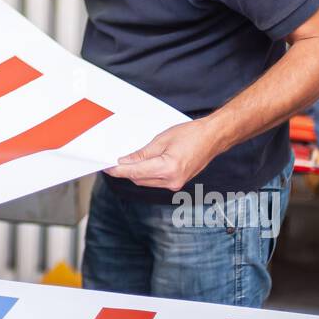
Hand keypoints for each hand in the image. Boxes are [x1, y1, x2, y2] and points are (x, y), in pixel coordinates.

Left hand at [104, 119, 220, 190]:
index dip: (118, 170)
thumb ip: (142, 154)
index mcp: (168, 168)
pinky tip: (139, 166)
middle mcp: (172, 181)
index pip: (135, 172)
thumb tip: (124, 161)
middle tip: (111, 162)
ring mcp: (175, 184)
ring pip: (146, 182)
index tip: (106, 167)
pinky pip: (154, 181)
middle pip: (139, 179)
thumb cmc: (191, 134)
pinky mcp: (177, 183)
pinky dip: (145, 174)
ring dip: (134, 173)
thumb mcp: (162, 140)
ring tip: (123, 162)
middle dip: (124, 171)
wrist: (212, 138)